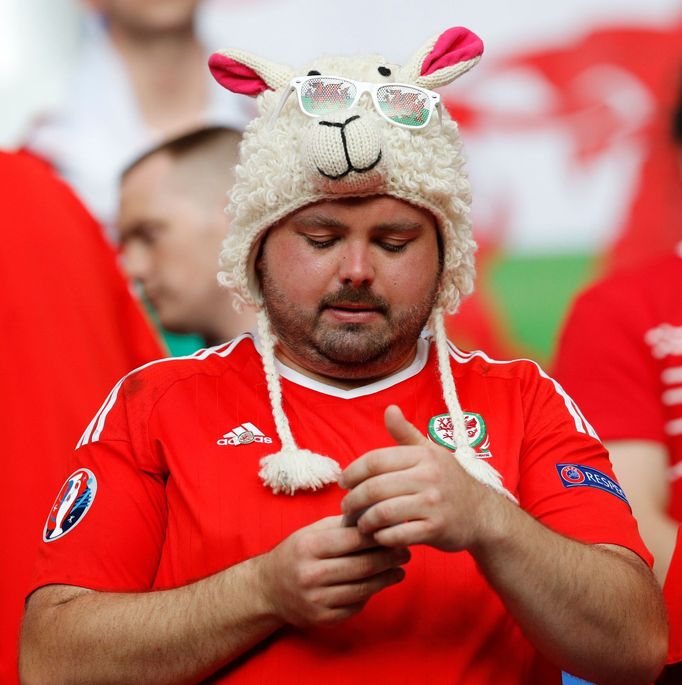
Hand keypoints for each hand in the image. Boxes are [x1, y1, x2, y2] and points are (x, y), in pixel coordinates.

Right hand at [256, 515, 409, 626]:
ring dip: (386, 579)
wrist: (268, 589)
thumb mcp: (313, 531)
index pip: (354, 539)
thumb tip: (377, 513)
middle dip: (389, 559)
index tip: (396, 532)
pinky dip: (369, 595)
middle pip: (362, 566)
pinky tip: (378, 585)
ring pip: (363, 589)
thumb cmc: (297, 553)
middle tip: (406, 552)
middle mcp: (311, 574)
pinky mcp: (322, 618)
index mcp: (310, 546)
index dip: (379, 536)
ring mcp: (316, 599)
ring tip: (399, 570)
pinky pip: (355, 607)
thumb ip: (342, 524)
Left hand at [340, 405, 500, 550]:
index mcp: (423, 456)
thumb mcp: (430, 453)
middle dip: (353, 500)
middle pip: (375, 487)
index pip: (375, 460)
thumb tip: (389, 409)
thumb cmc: (450, 481)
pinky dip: (382, 537)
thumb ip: (405, 434)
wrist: (483, 514)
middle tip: (346, 507)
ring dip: (364, 521)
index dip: (353, 471)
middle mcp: (429, 477)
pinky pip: (398, 535)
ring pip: (383, 513)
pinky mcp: (436, 529)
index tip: (343, 482)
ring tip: (359, 523)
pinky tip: (378, 536)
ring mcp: (433, 504)